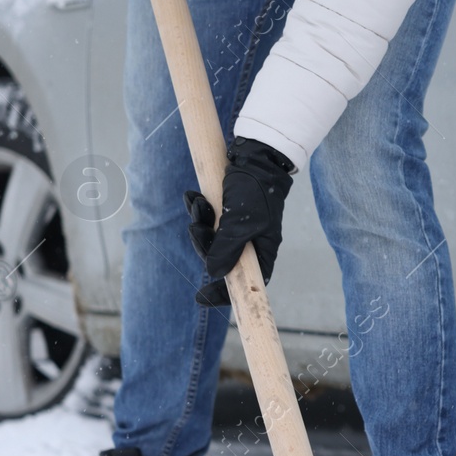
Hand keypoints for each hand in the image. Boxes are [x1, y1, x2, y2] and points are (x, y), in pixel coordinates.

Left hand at [187, 138, 295, 307]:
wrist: (255, 157)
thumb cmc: (253, 190)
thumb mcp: (240, 222)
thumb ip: (226, 249)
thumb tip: (214, 273)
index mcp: (262, 249)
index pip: (246, 281)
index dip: (225, 293)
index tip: (202, 298)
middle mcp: (250, 242)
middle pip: (220, 259)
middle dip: (203, 243)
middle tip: (196, 227)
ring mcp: (238, 228)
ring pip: (210, 238)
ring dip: (199, 221)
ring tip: (197, 203)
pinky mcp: (227, 213)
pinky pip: (207, 220)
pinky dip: (198, 210)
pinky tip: (193, 196)